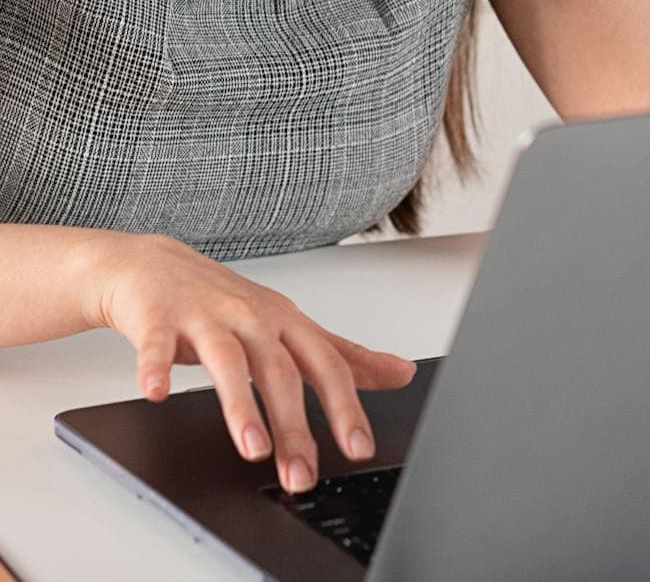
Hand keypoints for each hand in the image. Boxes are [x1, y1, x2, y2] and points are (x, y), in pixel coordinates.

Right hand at [80, 231, 417, 494]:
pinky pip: (157, 345)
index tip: (359, 448)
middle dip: (294, 426)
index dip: (345, 407)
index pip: (326, 365)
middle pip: (279, 371)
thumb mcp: (291, 326)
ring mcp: (206, 316)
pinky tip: (159, 393)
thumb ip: (344, 354)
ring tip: (252, 448)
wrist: (156, 266)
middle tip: (302, 474)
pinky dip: (156, 369)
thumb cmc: (228, 302)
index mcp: (286, 323)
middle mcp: (251, 317)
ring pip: (228, 360)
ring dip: (241, 405)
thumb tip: (401, 372)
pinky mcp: (159, 317)